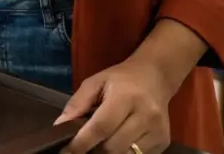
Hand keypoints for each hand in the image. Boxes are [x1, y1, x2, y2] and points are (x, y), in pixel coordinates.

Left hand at [54, 58, 171, 153]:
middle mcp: (146, 115)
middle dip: (92, 151)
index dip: (81, 143)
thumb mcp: (95, 82)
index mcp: (126, 97)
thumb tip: (60, 126)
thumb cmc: (121, 79)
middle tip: (81, 148)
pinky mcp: (164, 141)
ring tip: (97, 146)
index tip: (66, 151)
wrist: (155, 76)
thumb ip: (77, 104)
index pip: (101, 127)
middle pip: (112, 147)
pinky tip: (116, 143)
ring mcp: (157, 131)